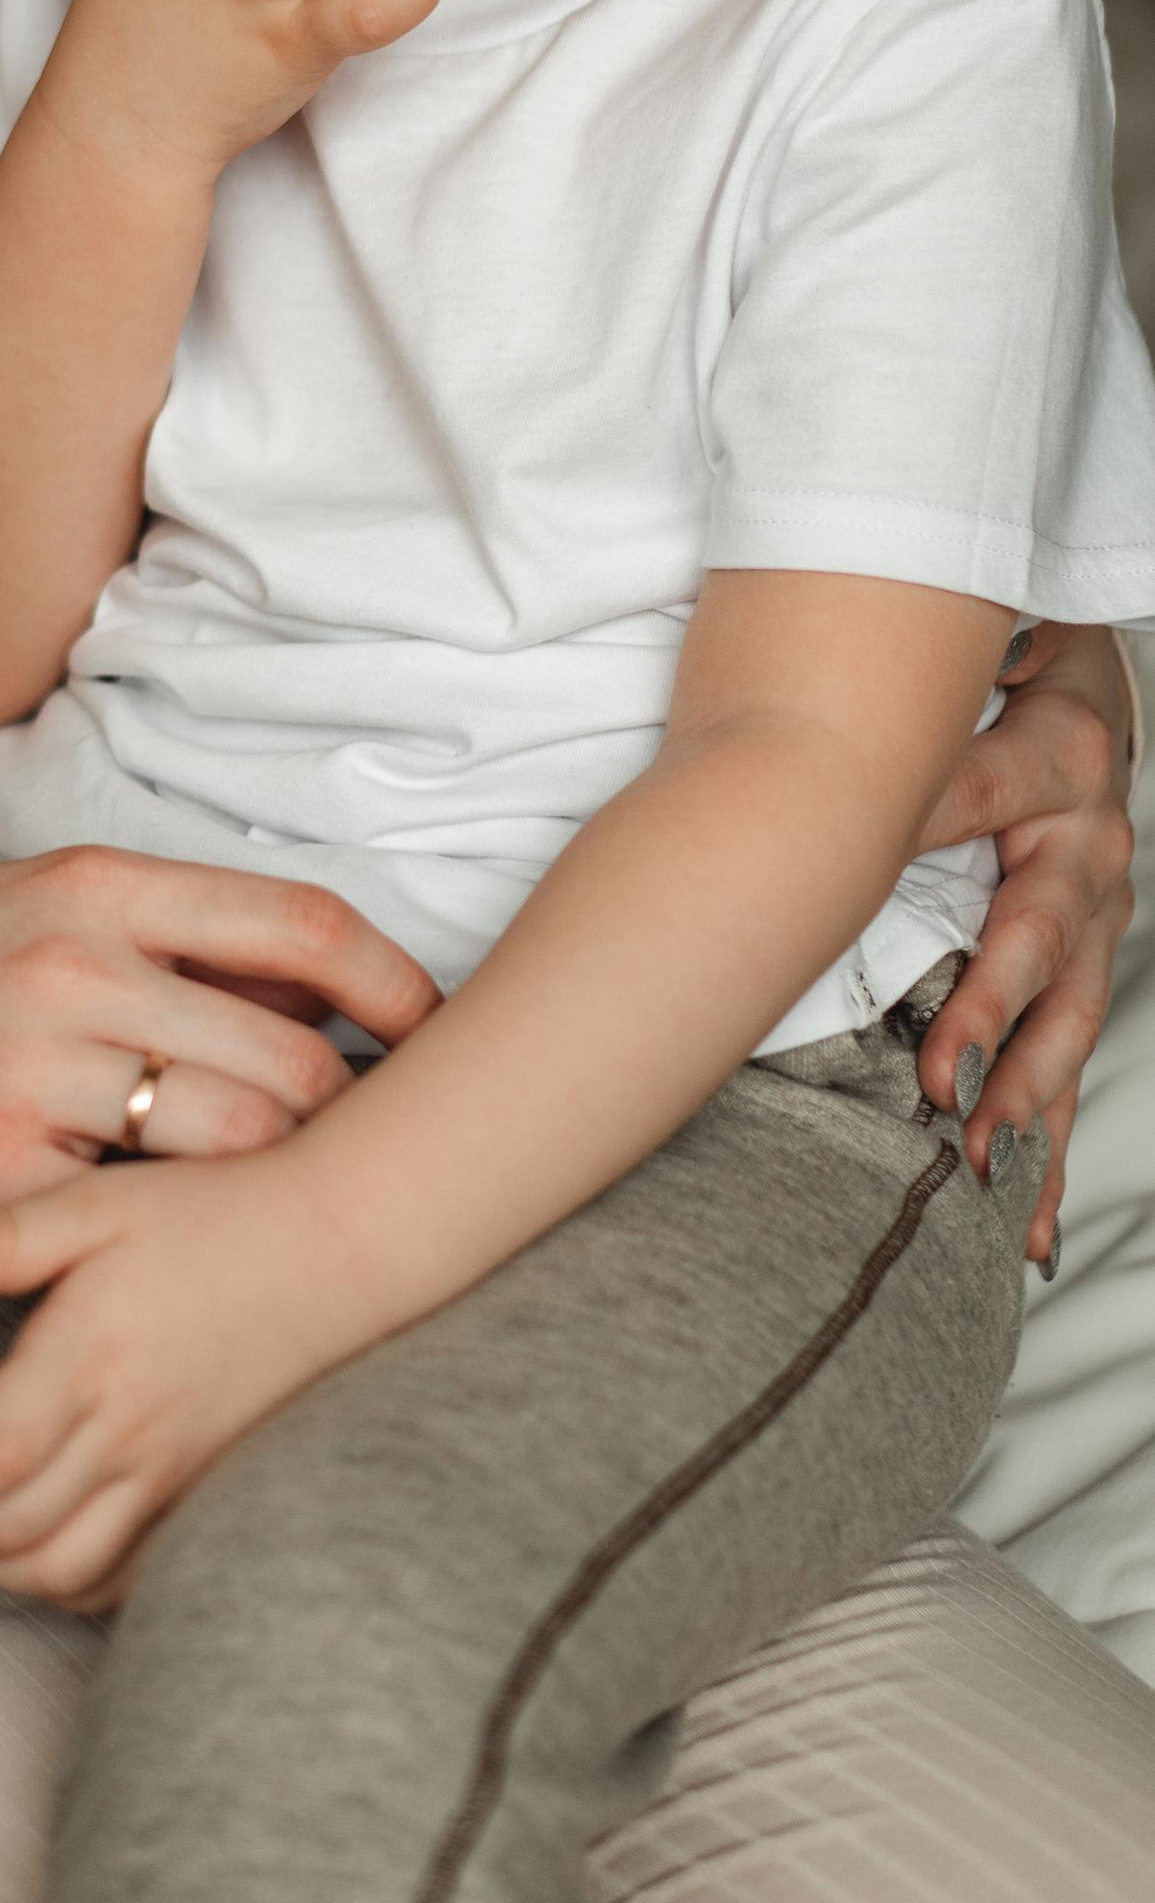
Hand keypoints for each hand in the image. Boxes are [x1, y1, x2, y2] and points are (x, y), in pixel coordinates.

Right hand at [0, 847, 437, 1224]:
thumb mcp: (30, 903)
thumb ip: (165, 932)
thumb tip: (310, 976)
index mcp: (95, 885)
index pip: (303, 923)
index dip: (395, 983)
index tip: (430, 1025)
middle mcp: (76, 968)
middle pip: (293, 1057)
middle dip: (345, 1113)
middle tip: (363, 1144)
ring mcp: (36, 1074)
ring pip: (234, 1143)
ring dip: (269, 1179)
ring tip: (275, 1198)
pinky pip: (134, 1210)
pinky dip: (165, 1227)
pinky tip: (164, 1235)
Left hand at [0, 1143, 333, 1605]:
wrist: (338, 1243)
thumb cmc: (211, 1210)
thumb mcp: (97, 1203)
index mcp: (90, 1356)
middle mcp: (131, 1428)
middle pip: (15, 1529)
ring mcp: (176, 1469)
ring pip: (69, 1568)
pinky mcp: (208, 1485)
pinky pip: (131, 1573)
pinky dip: (73, 1585)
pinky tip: (41, 1557)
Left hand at [914, 622, 1137, 1259]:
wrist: (1071, 682)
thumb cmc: (998, 679)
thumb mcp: (956, 686)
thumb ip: (897, 734)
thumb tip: (807, 774)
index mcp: (1056, 762)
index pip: (978, 814)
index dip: (930, 881)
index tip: (888, 953)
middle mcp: (1090, 843)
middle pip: (1042, 945)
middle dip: (995, 1030)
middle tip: (946, 1093)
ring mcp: (1095, 912)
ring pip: (1067, 1019)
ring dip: (1025, 1100)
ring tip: (985, 1168)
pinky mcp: (1085, 964)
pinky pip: (1068, 1060)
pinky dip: (1047, 1145)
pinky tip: (1030, 1224)